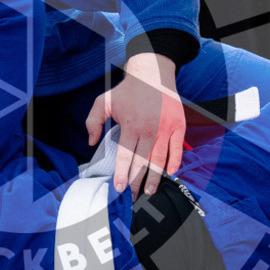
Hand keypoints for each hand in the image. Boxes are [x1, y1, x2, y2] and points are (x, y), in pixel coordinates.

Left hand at [86, 53, 185, 197]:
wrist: (153, 73)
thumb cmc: (128, 91)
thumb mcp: (103, 101)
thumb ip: (93, 121)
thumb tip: (91, 142)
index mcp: (131, 125)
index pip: (125, 156)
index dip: (122, 174)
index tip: (120, 188)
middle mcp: (149, 128)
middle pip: (142, 162)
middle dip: (137, 181)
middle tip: (134, 196)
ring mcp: (166, 127)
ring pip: (160, 159)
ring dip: (155, 177)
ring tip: (150, 190)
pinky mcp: (178, 125)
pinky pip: (177, 149)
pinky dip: (174, 162)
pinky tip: (169, 173)